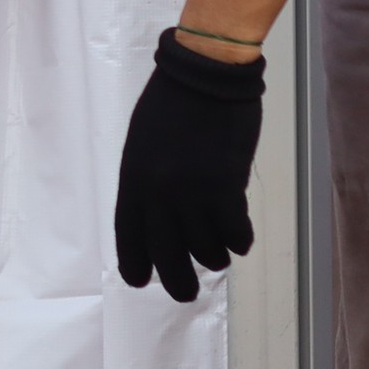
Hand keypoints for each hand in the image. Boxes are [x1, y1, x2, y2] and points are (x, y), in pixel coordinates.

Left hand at [112, 29, 265, 301]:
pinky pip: (235, 236)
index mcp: (132, 180)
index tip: (143, 282)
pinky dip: (239, 240)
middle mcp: (158, 194)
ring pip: (206, 251)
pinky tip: (240, 233)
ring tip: (219, 247)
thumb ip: (148, 183)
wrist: (204, 75)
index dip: (136, 266)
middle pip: (167, 259)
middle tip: (186, 292)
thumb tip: (161, 223)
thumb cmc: (172, 104)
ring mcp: (192, 194)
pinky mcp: (225, 189)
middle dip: (178, 283)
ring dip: (215, 254)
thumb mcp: (143, 144)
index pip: (129, 238)